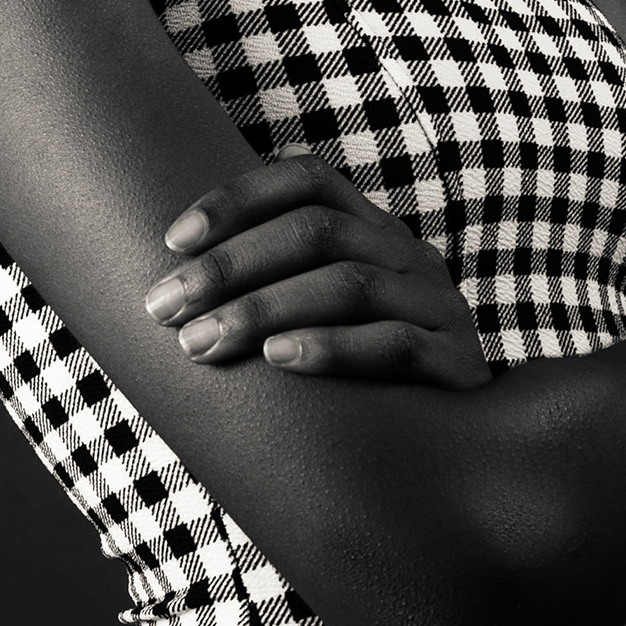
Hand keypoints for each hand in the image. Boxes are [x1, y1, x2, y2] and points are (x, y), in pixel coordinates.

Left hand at [143, 154, 492, 388]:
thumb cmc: (364, 374)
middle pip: (316, 232)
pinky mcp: (455, 362)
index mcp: (372, 230)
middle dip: (230, 267)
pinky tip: (279, 361)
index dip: (238, 199)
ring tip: (200, 342)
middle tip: (163, 307)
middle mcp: (406, 255)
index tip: (172, 240)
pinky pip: (394, 343)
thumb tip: (174, 274)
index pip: (308, 182)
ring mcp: (436, 305)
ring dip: (263, 309)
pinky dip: (332, 347)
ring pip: (348, 284)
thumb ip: (277, 280)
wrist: (463, 443)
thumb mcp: (325, 310)